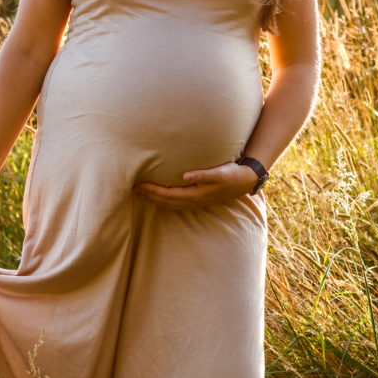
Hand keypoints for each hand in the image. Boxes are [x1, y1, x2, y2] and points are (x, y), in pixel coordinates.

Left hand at [134, 162, 257, 210]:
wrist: (244, 182)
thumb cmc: (232, 175)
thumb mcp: (219, 173)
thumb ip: (202, 175)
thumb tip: (185, 176)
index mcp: (196, 195)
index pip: (169, 195)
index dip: (153, 191)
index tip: (140, 184)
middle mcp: (193, 201)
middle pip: (165, 202)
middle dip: (149, 196)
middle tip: (132, 188)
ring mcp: (195, 202)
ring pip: (169, 204)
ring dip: (153, 200)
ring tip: (140, 193)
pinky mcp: (197, 199)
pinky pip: (175, 203)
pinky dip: (163, 201)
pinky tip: (157, 196)